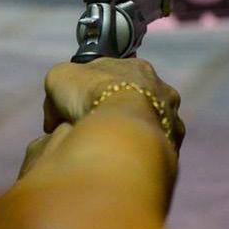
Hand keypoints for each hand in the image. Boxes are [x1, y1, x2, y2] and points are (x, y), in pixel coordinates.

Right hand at [41, 57, 184, 145]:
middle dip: (117, 111)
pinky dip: (142, 154)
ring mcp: (172, 117)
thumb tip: (54, 117)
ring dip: (133, 133)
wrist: (120, 127)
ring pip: (151, 124)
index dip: (96, 90)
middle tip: (96, 129)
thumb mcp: (60, 78)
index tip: (81, 107)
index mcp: (137, 67)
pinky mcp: (174, 145)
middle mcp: (162, 89)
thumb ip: (61, 90)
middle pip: (138, 99)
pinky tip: (126, 162)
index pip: (117, 75)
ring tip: (111, 149)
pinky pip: (156, 150)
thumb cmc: (89, 94)